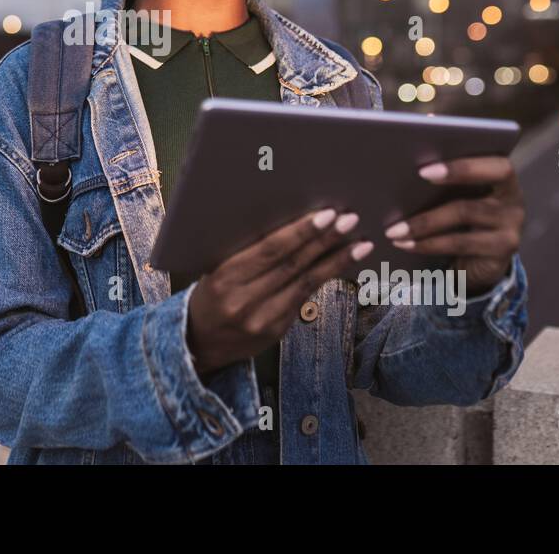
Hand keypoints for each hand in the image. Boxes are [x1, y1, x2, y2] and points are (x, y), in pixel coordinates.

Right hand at [186, 208, 372, 376]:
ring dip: (336, 260)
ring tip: (361, 243)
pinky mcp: (276, 331)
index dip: (300, 232)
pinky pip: (304, 298)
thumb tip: (290, 223)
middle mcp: (245, 301)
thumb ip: (246, 252)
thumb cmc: (208, 294)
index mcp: (225, 279)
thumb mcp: (215, 270)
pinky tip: (343, 263)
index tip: (326, 214)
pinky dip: (326, 278)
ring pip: (305, 283)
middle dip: (324, 240)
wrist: (196, 343)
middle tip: (350, 219)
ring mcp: (263, 320)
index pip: (269, 252)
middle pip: (292, 265)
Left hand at [384, 155, 523, 294]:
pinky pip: (459, 244)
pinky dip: (428, 243)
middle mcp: (513, 200)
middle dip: (446, 182)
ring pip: (464, 215)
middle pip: (481, 186)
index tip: (424, 169)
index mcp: (503, 177)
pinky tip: (405, 243)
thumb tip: (414, 150)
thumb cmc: (463, 217)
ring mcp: (510, 228)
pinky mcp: (500, 253)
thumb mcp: (458, 195)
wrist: (480, 261)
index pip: (496, 164)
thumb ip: (446, 175)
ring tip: (393, 229)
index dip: (462, 165)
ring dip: (423, 222)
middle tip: (411, 185)